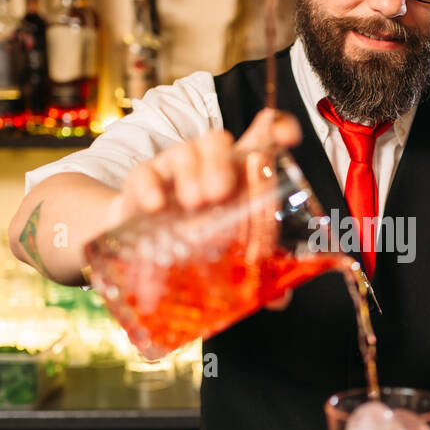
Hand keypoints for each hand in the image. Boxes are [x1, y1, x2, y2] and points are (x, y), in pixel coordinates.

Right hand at [107, 110, 300, 310]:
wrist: (140, 242)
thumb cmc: (195, 239)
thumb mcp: (227, 254)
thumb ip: (258, 276)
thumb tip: (279, 299)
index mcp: (237, 176)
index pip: (260, 142)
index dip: (277, 130)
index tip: (288, 136)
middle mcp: (207, 165)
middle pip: (218, 142)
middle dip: (222, 163)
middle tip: (222, 193)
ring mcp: (173, 169)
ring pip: (184, 151)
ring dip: (192, 173)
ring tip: (195, 202)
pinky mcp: (142, 180)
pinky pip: (144, 173)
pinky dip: (150, 187)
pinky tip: (157, 206)